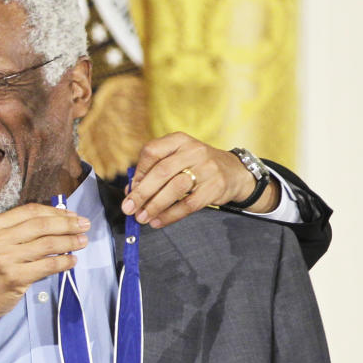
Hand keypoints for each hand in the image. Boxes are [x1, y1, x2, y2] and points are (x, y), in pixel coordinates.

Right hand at [0, 203, 87, 362]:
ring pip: (47, 244)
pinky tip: (72, 260)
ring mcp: (5, 259)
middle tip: (85, 225)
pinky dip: (64, 262)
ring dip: (70, 241)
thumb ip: (22, 230)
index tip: (72, 214)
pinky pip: (48, 265)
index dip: (55, 211)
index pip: (30, 211)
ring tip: (83, 241)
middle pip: (41, 225)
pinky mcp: (15, 277)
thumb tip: (60, 219)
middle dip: (68, 224)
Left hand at [122, 132, 278, 226]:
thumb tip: (130, 191)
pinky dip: (170, 215)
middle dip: (141, 193)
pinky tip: (158, 221)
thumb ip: (154, 171)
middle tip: (129, 208)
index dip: (138, 172)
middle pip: (161, 172)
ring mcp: (206, 168)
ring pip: (175, 188)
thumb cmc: (197, 166)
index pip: (151, 151)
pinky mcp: (214, 187)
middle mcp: (193, 151)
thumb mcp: (178, 159)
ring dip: (154, 206)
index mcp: (179, 140)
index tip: (130, 189)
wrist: (234, 172)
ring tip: (142, 217)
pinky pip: (188, 204)